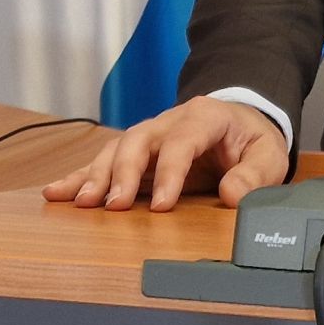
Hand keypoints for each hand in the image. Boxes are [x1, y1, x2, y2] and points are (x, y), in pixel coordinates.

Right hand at [41, 96, 289, 211]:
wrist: (243, 120)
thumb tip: (232, 195)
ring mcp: (150, 134)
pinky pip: (105, 160)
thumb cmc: (252, 140)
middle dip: (123, 174)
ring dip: (96, 176)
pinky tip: (56, 191)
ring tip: (82, 203)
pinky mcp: (137, 152)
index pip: (182, 142)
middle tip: (112, 206)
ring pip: (116, 149)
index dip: (169, 173)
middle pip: (138, 140)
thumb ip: (253, 175)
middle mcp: (169, 121)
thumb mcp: (267, 155)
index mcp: (204, 116)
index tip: (160, 208)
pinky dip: (80, 176)